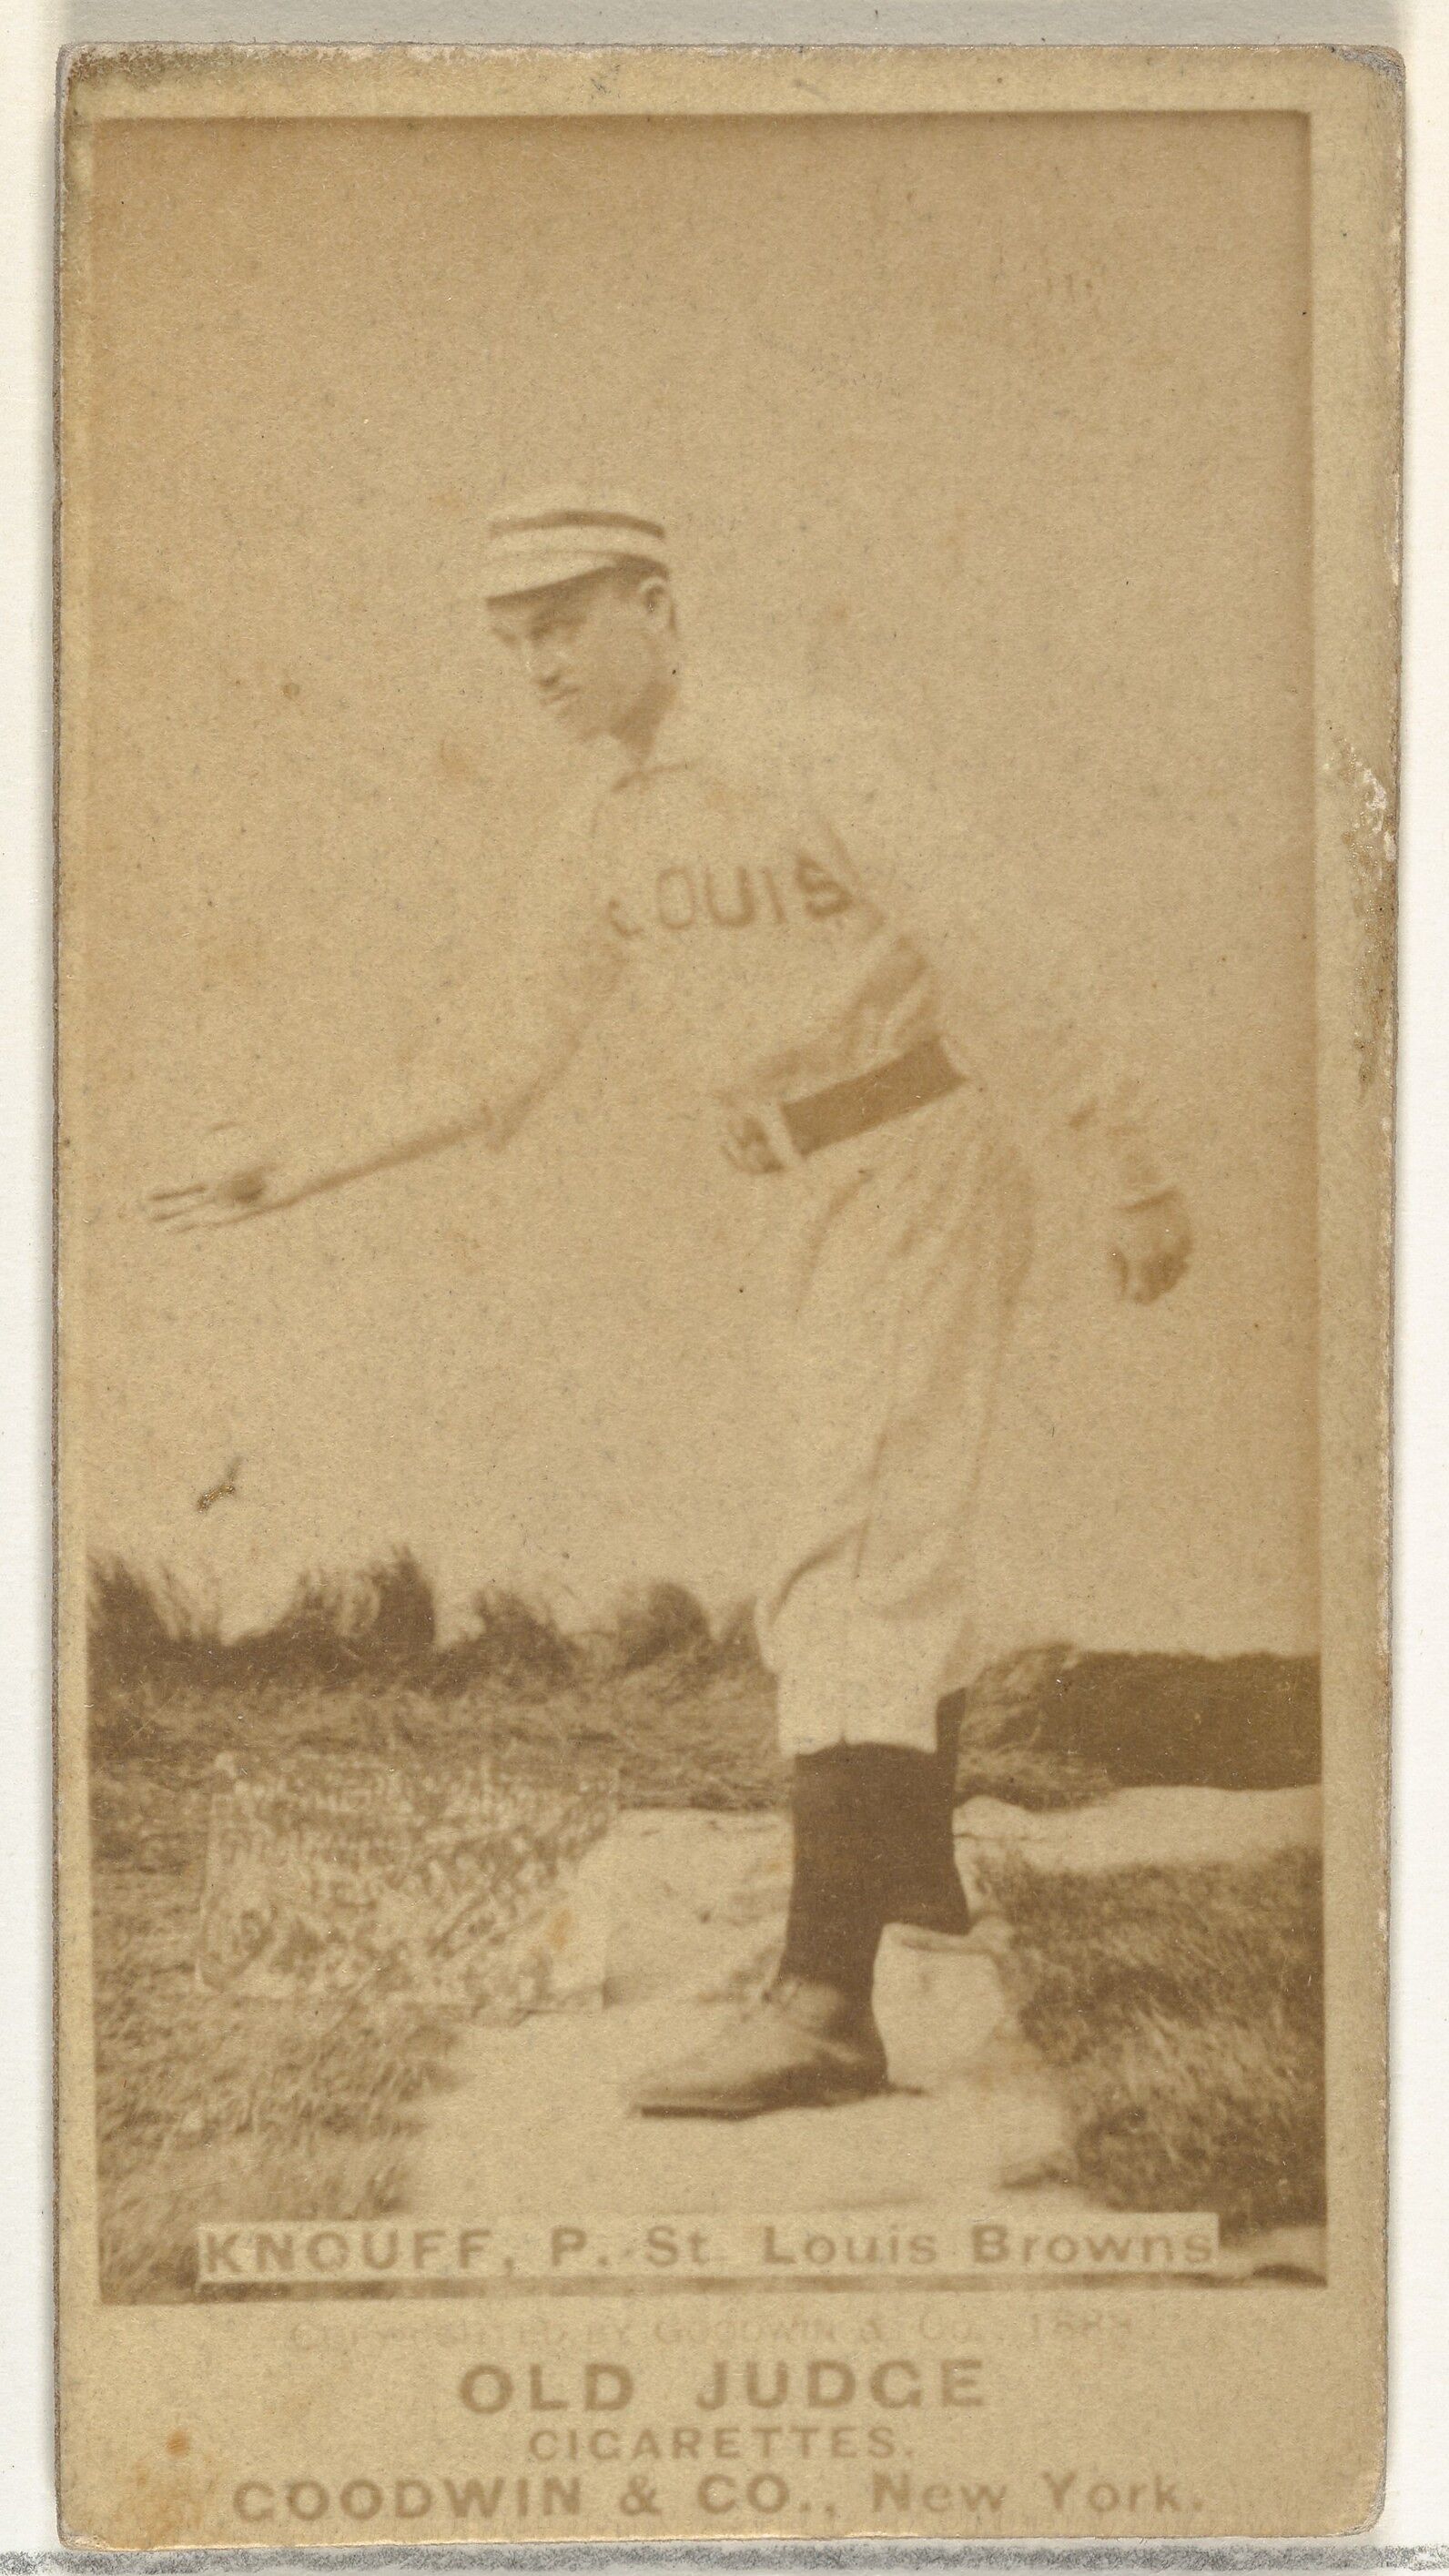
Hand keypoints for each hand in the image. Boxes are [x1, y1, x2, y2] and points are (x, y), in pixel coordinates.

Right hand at [145, 1125, 318, 1232]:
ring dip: (183, 1222)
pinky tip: (202, 1222)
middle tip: (142, 1213)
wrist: (300, 1159)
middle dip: (165, 1209)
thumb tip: (203, 1124)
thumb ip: (224, 1122)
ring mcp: (235, 1204)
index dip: (164, 1192)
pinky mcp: (252, 1211)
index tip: (143, 1194)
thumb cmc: (275, 1142)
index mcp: (216, 1176)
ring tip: (161, 1228)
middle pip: (188, 1203)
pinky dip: (216, 1219)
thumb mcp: (246, 1125)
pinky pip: (230, 1216)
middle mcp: (223, 1194)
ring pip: (204, 1214)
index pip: (183, 1185)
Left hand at [1108, 1189, 1191, 1303]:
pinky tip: (1160, 1248)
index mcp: (1142, 1260)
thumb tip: (1119, 1299)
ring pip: (1177, 1274)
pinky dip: (1174, 1258)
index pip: (1147, 1296)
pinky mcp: (1188, 1232)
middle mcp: (1165, 1255)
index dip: (1138, 1298)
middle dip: (1152, 1287)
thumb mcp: (1109, 1243)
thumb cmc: (1117, 1212)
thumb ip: (1115, 1275)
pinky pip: (1184, 1256)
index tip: (1130, 1291)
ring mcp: (1179, 1243)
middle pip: (1165, 1287)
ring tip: (1150, 1265)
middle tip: (1138, 1279)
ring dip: (1165, 1275)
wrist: (1138, 1178)